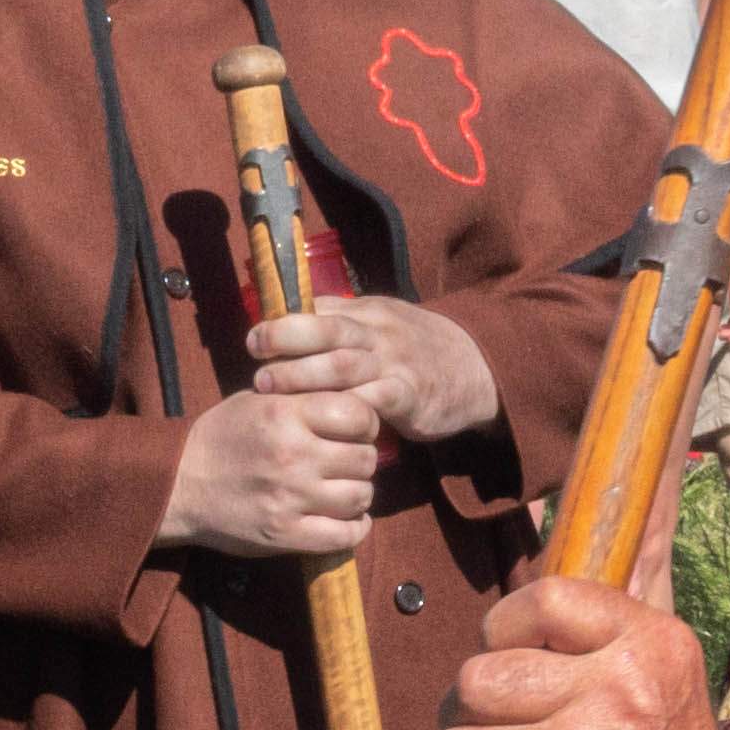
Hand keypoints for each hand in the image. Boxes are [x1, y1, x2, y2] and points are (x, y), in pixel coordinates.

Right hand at [154, 379, 386, 561]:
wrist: (178, 486)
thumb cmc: (220, 438)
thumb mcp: (255, 399)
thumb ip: (301, 395)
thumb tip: (350, 391)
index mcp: (285, 414)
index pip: (358, 415)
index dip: (365, 422)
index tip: (355, 430)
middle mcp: (292, 455)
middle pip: (365, 458)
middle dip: (362, 459)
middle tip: (349, 462)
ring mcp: (290, 498)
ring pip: (361, 497)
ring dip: (358, 494)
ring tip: (344, 490)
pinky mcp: (285, 534)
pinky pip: (344, 536)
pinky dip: (354, 529)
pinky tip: (347, 520)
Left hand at [253, 293, 497, 448]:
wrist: (476, 368)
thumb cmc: (415, 349)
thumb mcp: (382, 322)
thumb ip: (341, 322)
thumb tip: (290, 316)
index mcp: (367, 313)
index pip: (319, 310)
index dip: (283, 322)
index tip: (254, 339)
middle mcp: (378, 333)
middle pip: (327, 330)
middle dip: (286, 340)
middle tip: (256, 358)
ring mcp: (395, 363)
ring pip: (343, 364)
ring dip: (302, 375)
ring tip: (269, 387)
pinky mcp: (409, 394)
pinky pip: (372, 400)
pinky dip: (341, 409)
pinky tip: (315, 420)